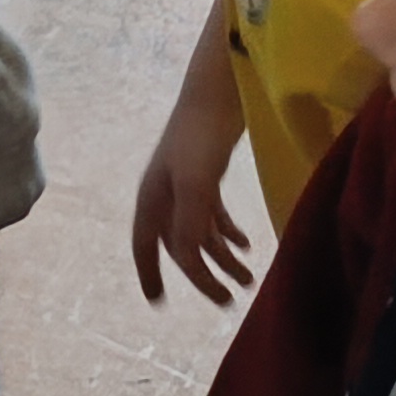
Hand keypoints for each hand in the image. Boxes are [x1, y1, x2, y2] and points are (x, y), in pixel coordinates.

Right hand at [130, 120, 257, 308]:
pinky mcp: (207, 176)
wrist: (217, 94)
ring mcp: (186, 186)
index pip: (146, 245)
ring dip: (223, 258)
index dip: (150, 273)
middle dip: (201, 275)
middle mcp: (165, 196)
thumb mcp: (195, 182)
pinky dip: (229, 234)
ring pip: (201, 234)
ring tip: (249, 280)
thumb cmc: (200, 137)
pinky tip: (247, 245)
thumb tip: (188, 261)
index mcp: (153, 199)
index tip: (158, 302)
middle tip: (226, 301)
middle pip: (179, 246)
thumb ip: (190, 222)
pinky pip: (214, 216)